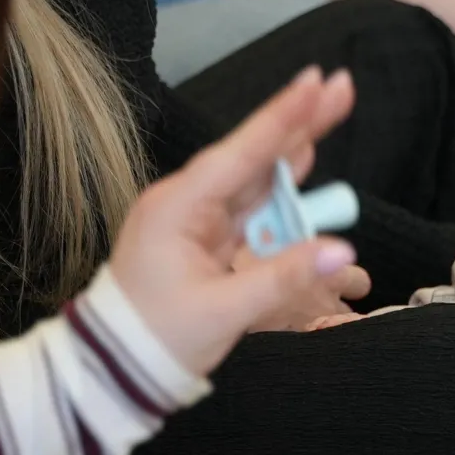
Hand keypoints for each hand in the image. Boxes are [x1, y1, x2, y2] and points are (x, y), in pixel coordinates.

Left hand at [108, 65, 359, 375]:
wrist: (112, 371)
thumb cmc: (157, 340)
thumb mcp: (224, 312)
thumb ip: (284, 278)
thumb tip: (343, 251)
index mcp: (179, 209)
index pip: (241, 155)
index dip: (282, 118)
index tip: (316, 82)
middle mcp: (187, 203)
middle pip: (252, 155)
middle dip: (297, 120)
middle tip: (340, 84)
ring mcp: (195, 220)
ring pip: (255, 176)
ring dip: (293, 145)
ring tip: (330, 107)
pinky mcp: (205, 239)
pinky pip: (250, 205)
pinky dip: (281, 184)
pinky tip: (303, 157)